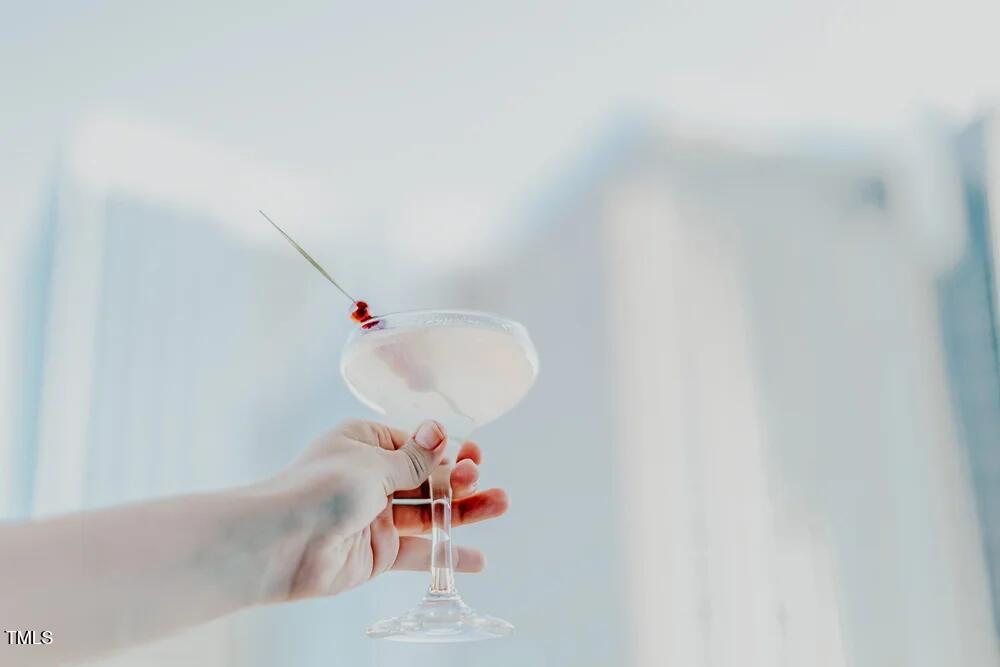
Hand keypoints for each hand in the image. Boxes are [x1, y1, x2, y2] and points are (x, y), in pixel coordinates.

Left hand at [258, 420, 509, 601]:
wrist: (279, 544)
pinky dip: (447, 555)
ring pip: (430, 514)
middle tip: (483, 480)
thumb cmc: (318, 489)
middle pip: (428, 479)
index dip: (447, 452)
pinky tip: (476, 558)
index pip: (417, 445)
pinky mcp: (380, 552)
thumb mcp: (373, 465)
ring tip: (500, 505)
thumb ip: (415, 459)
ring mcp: (378, 516)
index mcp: (366, 444)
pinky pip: (420, 552)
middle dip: (459, 480)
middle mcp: (373, 478)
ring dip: (464, 512)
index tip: (475, 454)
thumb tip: (441, 431)